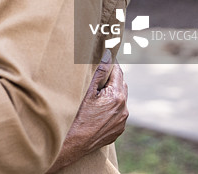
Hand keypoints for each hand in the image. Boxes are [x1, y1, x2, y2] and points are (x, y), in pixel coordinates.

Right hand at [46, 50, 128, 172]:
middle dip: (113, 77)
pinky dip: (112, 107)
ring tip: (99, 90)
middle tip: (101, 72)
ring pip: (120, 100)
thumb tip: (108, 55)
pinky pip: (118, 113)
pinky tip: (99, 107)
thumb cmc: (77, 115)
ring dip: (113, 93)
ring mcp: (122, 122)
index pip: (118, 73)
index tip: (107, 56)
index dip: (112, 63)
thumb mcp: (87, 91)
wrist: (74, 143)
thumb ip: (100, 72)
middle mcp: (123, 110)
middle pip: (121, 85)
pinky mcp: (118, 130)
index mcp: (117, 97)